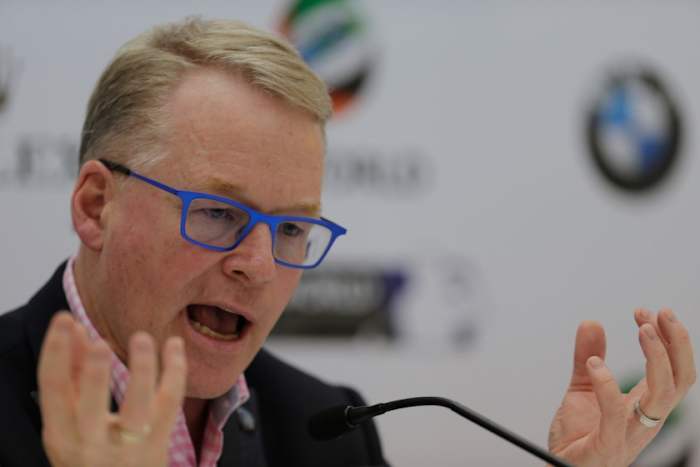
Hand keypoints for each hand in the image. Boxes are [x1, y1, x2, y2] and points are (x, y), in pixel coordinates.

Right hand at [37, 312, 186, 466]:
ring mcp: (127, 446)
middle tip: (98, 343)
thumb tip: (74, 328)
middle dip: (93, 372)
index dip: (56, 353)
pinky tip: (175, 344)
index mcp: (62, 435)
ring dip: (141, 369)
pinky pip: (170, 403)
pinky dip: (175, 371)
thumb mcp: (71, 422)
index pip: (53, 390)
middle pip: (91, 404)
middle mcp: (91, 444)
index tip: (65, 320)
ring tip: (142, 338)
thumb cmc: (91, 452)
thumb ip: (72, 376)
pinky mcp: (158, 444)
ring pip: (137, 406)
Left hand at [548, 309, 695, 466]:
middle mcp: (646, 419)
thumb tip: (591, 322)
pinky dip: (607, 386)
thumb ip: (588, 356)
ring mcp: (629, 432)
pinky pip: (616, 414)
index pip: (675, 370)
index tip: (652, 312)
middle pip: (681, 379)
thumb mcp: (584, 388)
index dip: (671, 340)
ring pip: (662, 395)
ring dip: (657, 358)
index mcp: (645, 405)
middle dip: (676, 343)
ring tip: (642, 329)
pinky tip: (594, 364)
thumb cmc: (580, 437)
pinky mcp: (606, 444)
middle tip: (658, 312)